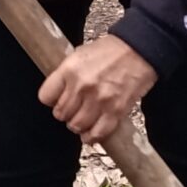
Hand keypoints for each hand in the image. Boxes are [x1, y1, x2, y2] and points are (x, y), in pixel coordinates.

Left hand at [38, 35, 157, 145]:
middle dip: (66, 113)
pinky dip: (92, 137)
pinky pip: (97, 132)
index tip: (57, 100)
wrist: (141, 49)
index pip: (45, 96)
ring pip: (76, 125)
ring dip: (78, 125)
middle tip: (74, 110)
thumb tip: (59, 92)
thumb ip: (67, 74)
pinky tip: (91, 133)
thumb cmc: (113, 50)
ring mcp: (99, 100)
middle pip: (61, 114)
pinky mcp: (116, 110)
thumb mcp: (81, 54)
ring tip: (83, 120)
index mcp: (70, 69)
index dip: (51, 100)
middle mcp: (82, 86)